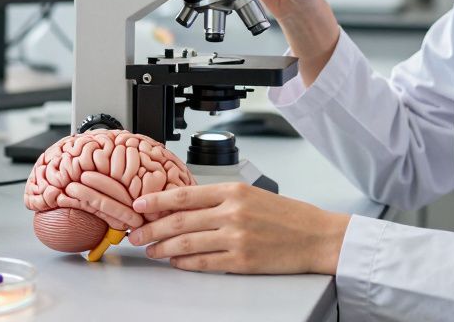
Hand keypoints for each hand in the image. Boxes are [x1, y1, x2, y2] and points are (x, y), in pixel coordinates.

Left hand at [127, 182, 350, 274]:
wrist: (317, 236)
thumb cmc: (288, 216)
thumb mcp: (252, 195)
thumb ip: (220, 200)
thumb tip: (184, 207)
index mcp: (233, 191)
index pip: (184, 194)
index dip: (156, 201)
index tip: (138, 206)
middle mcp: (232, 212)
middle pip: (179, 220)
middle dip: (152, 229)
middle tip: (136, 234)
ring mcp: (236, 238)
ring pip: (187, 242)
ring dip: (163, 247)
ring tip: (151, 250)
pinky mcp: (241, 261)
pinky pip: (204, 262)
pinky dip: (185, 263)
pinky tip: (176, 262)